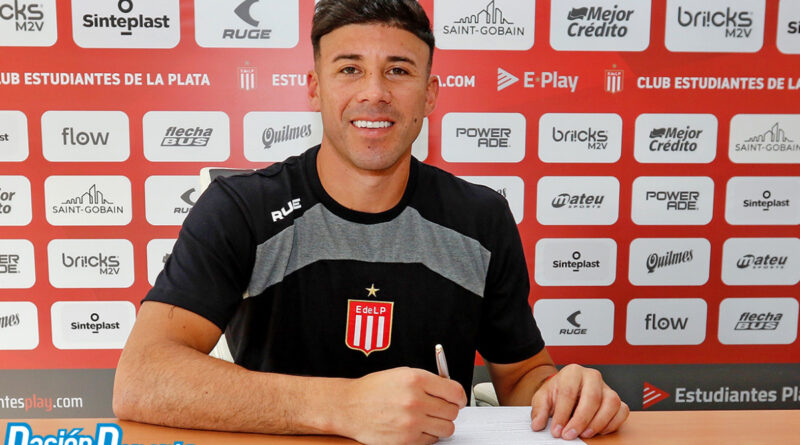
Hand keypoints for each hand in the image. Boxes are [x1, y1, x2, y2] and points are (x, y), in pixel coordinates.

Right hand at [340, 367, 466, 444]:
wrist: (349, 407)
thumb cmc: (373, 390)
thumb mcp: (401, 374)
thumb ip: (428, 381)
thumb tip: (450, 391)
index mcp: (416, 379)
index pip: (455, 391)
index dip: (460, 396)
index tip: (458, 399)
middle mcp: (415, 400)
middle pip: (452, 411)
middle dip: (449, 410)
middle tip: (440, 408)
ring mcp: (411, 422)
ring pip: (446, 428)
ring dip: (441, 424)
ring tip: (429, 419)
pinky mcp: (407, 440)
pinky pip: (431, 440)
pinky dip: (428, 435)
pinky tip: (417, 427)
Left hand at [530, 364, 628, 439]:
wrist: (567, 390)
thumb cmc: (558, 392)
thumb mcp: (543, 398)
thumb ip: (539, 410)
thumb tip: (538, 425)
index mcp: (573, 372)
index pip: (569, 392)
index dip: (562, 414)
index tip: (557, 430)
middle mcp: (592, 376)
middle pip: (592, 397)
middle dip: (581, 420)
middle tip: (570, 435)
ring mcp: (606, 387)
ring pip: (611, 403)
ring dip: (598, 422)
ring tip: (584, 434)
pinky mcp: (616, 399)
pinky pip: (622, 411)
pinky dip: (613, 423)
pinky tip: (599, 431)